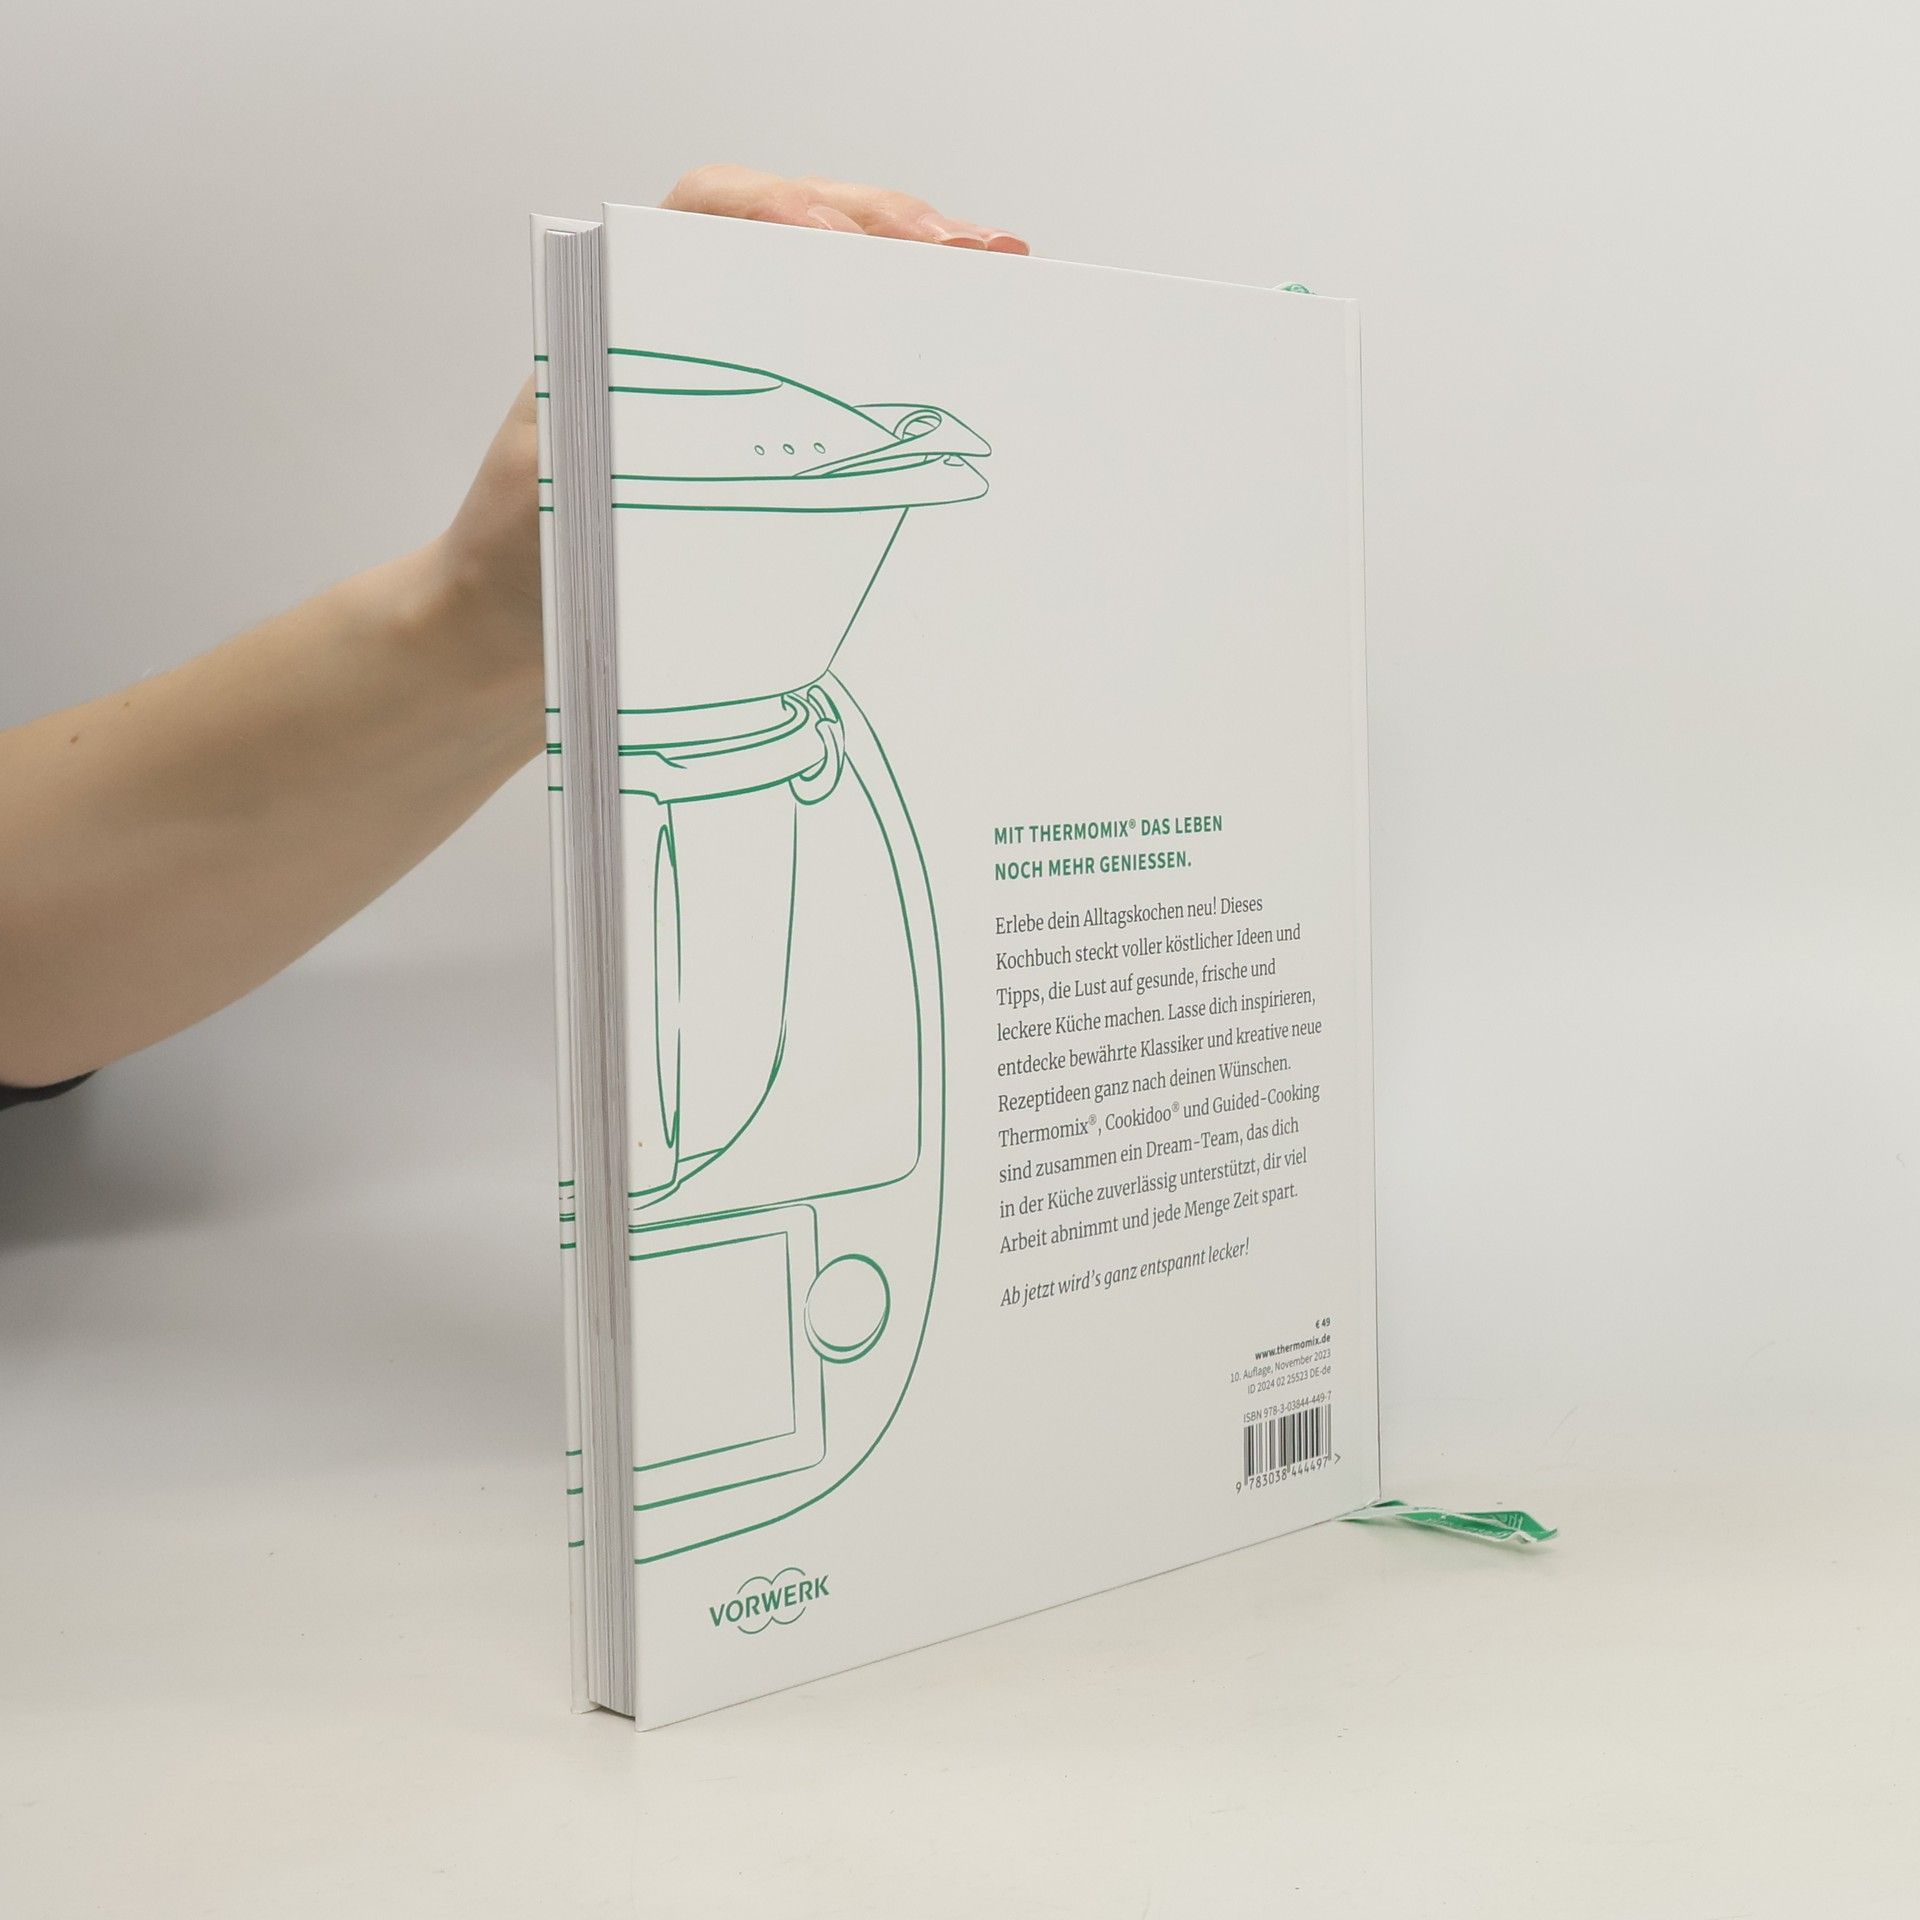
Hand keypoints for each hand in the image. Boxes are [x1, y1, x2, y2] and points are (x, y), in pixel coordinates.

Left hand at [433, 168, 1028, 683]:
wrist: (500, 641)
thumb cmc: (521, 565)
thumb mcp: (572, 492)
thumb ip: (640, 440)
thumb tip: (753, 423)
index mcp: (616, 314)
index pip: (708, 216)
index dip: (782, 210)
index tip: (840, 238)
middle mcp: (675, 328)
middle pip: (792, 239)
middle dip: (888, 232)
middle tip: (968, 254)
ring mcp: (723, 379)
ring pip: (824, 297)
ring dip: (909, 280)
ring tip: (991, 276)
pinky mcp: (758, 439)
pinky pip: (834, 375)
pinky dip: (897, 356)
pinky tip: (955, 353)